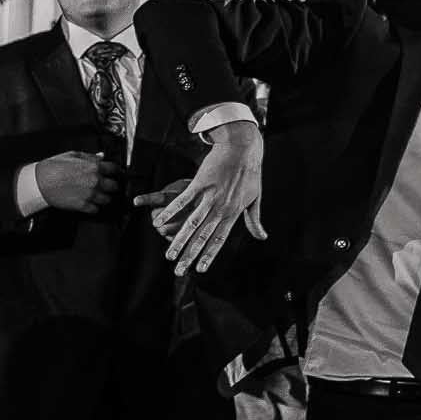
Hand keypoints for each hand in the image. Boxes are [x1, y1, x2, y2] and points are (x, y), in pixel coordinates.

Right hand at [33, 151, 125, 214]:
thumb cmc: (52, 168)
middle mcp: (95, 181)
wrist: (39, 183)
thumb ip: (89, 157)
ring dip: (103, 197)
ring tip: (97, 196)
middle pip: (114, 186)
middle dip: (111, 185)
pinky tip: (89, 203)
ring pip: (107, 200)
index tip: (114, 173)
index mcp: (94, 167)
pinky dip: (94, 207)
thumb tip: (100, 157)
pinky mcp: (82, 206)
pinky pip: (96, 209)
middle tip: (106, 185)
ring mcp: (90, 194)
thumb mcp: (72, 155)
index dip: (115, 171)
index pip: (115, 169)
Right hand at [134, 119, 265, 273]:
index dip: (208, 255)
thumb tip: (262, 237)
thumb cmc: (250, 173)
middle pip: (202, 237)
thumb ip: (254, 219)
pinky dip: (170, 212)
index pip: (219, 239)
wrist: (244, 148)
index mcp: (233, 213)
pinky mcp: (200, 183)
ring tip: (169, 256)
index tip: (199, 270)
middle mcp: (221, 208)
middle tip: (179, 271)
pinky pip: (182, 200)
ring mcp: (210, 196)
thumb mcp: (255, 198)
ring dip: (179, 241)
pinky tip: (158, 222)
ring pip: (191, 223)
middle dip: (190, 255)